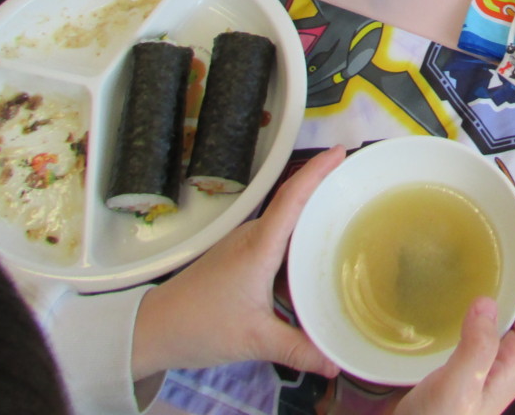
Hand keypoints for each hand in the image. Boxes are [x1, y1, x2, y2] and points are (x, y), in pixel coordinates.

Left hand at [130, 147, 346, 381]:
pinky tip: (316, 257)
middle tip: (361, 183)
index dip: (317, 171)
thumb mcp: (254, 341)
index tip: (342, 151)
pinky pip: (277, 240)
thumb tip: (337, 363)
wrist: (153, 329)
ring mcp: (244, 245)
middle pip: (294, 203)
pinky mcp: (240, 258)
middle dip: (325, 187)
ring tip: (349, 218)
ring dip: (313, 216)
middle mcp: (253, 237)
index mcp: (259, 247)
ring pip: (286, 224)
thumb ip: (298, 350)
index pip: (292, 198)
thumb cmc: (200, 326)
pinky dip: (300, 241)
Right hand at [392, 243, 514, 414]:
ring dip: (506, 293)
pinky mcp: (466, 371)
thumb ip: (476, 347)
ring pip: (507, 323)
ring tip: (495, 266)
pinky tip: (463, 301)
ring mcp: (487, 369)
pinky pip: (483, 331)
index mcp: (513, 366)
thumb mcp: (459, 387)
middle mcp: (505, 366)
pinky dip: (481, 309)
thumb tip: (488, 302)